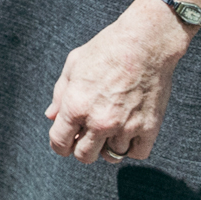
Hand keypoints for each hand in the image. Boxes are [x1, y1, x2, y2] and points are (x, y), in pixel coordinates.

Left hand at [46, 0, 187, 162]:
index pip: (59, 143)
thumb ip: (60, 94)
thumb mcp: (73, 65)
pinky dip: (131, 147)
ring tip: (110, 126)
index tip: (65, 141)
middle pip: (84, 156)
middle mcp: (99, 121)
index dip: (59, 145)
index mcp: (76, 105)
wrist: (145, 43)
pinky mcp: (149, 128)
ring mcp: (125, 127)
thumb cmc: (105, 49)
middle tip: (87, 135)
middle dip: (81, 148)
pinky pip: (136, 153)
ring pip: (111, 156)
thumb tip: (51, 117)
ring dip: (108, 145)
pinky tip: (128, 132)